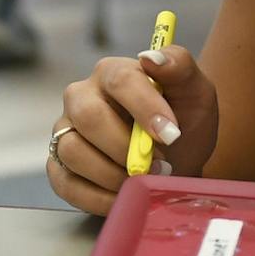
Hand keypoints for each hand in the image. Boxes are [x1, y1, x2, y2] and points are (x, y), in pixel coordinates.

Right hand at [47, 42, 220, 215]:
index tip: (172, 135)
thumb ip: (179, 66)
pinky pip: (65, 184)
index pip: (121, 81)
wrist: (178, 161)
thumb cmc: (183, 122)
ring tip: (143, 181)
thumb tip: (152, 58)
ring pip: (73, 151)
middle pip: (88, 116)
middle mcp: (81, 97)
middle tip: (159, 166)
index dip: (146, 109)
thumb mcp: (195, 91)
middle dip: (126, 147)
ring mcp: (66, 132)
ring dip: (113, 174)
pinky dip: (98, 197)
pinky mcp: (59, 166)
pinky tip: (124, 196)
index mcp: (112, 73)